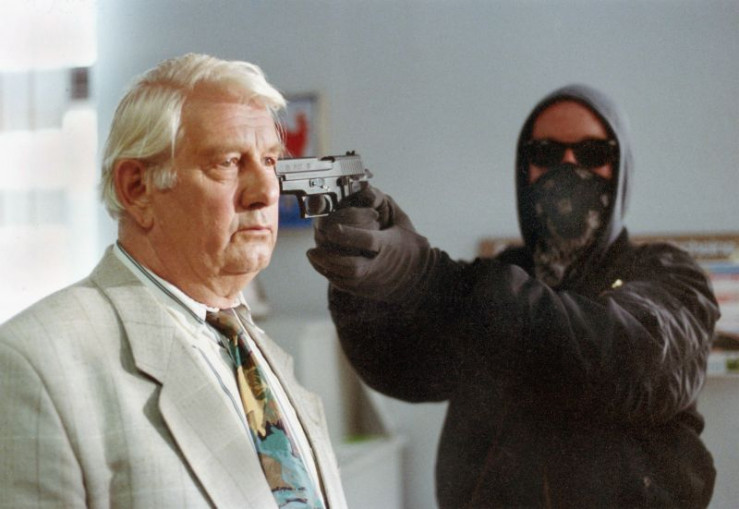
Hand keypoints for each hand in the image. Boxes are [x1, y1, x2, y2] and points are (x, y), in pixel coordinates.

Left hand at [307, 187, 433, 302]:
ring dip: (326, 266)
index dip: (349, 235)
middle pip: (354, 266)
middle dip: (332, 258)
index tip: (331, 229)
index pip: (369, 241)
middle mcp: (381, 265)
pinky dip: (329, 273)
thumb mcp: (400, 220)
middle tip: (313, 248)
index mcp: (391, 245)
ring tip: (312, 254)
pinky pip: (344, 284)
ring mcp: (374, 281)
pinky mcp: (366, 289)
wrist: (418, 274)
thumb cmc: (406, 242)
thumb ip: (382, 202)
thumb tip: (363, 186)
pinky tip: (319, 263)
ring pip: (347, 278)